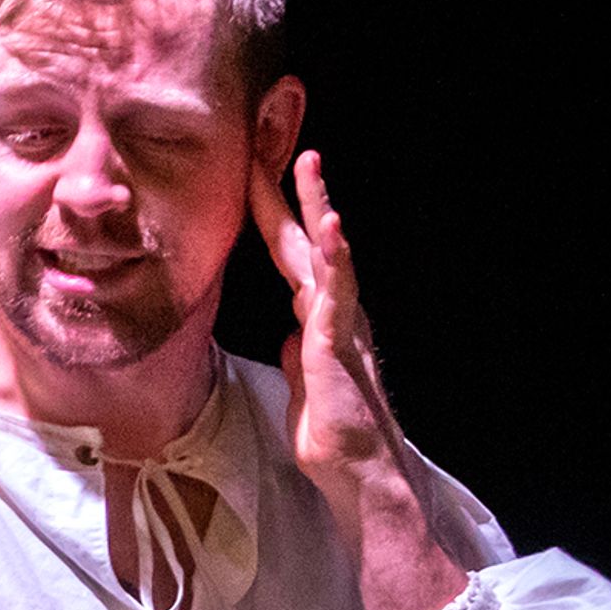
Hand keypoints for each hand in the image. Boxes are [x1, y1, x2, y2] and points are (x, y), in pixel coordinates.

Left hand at [251, 148, 470, 609]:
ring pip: (325, 253)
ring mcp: (338, 322)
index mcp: (317, 316)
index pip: (290, 255)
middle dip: (289, 190)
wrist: (357, 471)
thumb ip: (300, 351)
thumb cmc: (331, 433)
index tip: (253, 171)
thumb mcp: (303, 381)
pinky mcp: (338, 343)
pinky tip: (330, 225)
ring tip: (307, 161)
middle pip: (305, 239)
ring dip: (316, 205)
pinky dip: (335, 257)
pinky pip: (336, 292)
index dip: (272, 214)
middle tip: (274, 138)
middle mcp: (332, 310)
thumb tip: (292, 331)